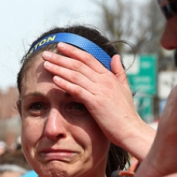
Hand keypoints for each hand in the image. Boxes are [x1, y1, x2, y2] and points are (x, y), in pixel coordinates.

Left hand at [41, 43, 153, 160]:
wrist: (130, 130)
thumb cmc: (126, 113)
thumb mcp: (125, 89)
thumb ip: (119, 72)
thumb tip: (115, 56)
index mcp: (109, 76)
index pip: (89, 58)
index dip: (73, 51)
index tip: (61, 46)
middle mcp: (104, 81)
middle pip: (79, 64)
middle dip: (61, 57)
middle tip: (46, 53)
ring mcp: (100, 91)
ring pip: (76, 75)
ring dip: (59, 68)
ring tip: (46, 64)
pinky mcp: (95, 103)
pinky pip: (77, 90)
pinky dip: (65, 84)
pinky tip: (54, 79)